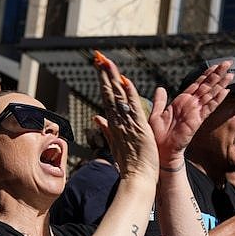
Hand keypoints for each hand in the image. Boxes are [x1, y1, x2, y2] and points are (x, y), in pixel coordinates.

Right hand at [93, 51, 157, 180]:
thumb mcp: (116, 144)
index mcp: (114, 123)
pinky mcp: (138, 128)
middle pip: (109, 93)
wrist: (137, 179)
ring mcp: (127, 124)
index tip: (99, 65)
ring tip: (106, 61)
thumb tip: (96, 117)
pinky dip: (129, 94)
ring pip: (118, 97)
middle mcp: (117, 122)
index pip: (107, 97)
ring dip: (112, 78)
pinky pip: (132, 107)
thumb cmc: (130, 164)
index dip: (103, 80)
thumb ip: (106, 128)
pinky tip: (124, 80)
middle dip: (104, 74)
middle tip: (98, 56)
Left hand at [149, 62, 232, 169]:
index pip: (196, 84)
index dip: (205, 74)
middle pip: (207, 86)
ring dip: (220, 83)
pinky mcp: (197, 120)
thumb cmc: (158, 136)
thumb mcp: (156, 114)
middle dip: (217, 74)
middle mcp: (190, 105)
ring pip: (210, 94)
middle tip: (227, 63)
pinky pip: (209, 107)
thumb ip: (160, 101)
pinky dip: (217, 99)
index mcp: (181, 102)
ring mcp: (195, 112)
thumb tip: (160, 89)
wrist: (161, 150)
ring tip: (231, 73)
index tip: (214, 65)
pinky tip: (225, 91)